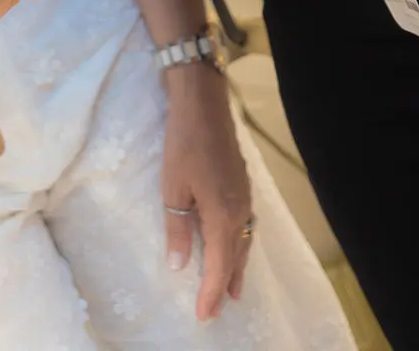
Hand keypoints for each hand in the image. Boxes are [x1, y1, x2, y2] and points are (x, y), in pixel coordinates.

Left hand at [162, 64, 252, 321]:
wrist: (203, 103)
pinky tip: (234, 244)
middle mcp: (239, 210)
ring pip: (244, 241)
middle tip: (220, 309)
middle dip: (227, 285)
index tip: (204, 315)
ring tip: (233, 288)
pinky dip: (240, 244)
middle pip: (236, 257)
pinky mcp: (242, 184)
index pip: (219, 266)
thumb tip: (180, 267)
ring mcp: (244, 196)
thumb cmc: (183, 144)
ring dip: (237, 266)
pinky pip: (245, 225)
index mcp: (222, 215)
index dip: (211, 292)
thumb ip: (178, 228)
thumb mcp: (173, 188)